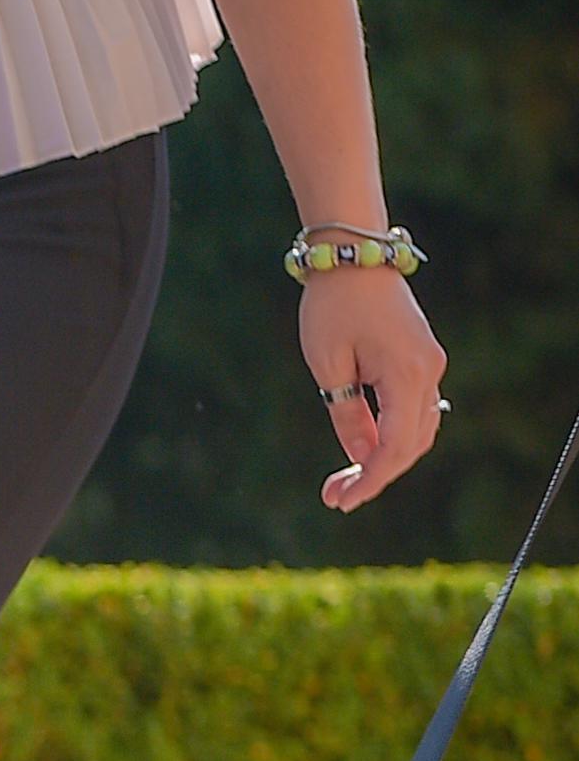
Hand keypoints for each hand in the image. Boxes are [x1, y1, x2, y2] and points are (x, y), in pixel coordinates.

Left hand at [302, 266, 444, 512]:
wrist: (354, 259)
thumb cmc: (333, 308)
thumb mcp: (329, 366)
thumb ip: (347, 414)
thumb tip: (361, 456)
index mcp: (408, 373)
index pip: (396, 445)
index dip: (372, 479)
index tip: (341, 501)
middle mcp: (429, 371)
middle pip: (412, 443)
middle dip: (375, 475)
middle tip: (334, 498)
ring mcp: (430, 366)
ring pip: (417, 431)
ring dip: (384, 459)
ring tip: (342, 482)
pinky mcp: (422, 361)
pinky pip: (414, 412)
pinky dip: (391, 437)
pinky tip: (362, 453)